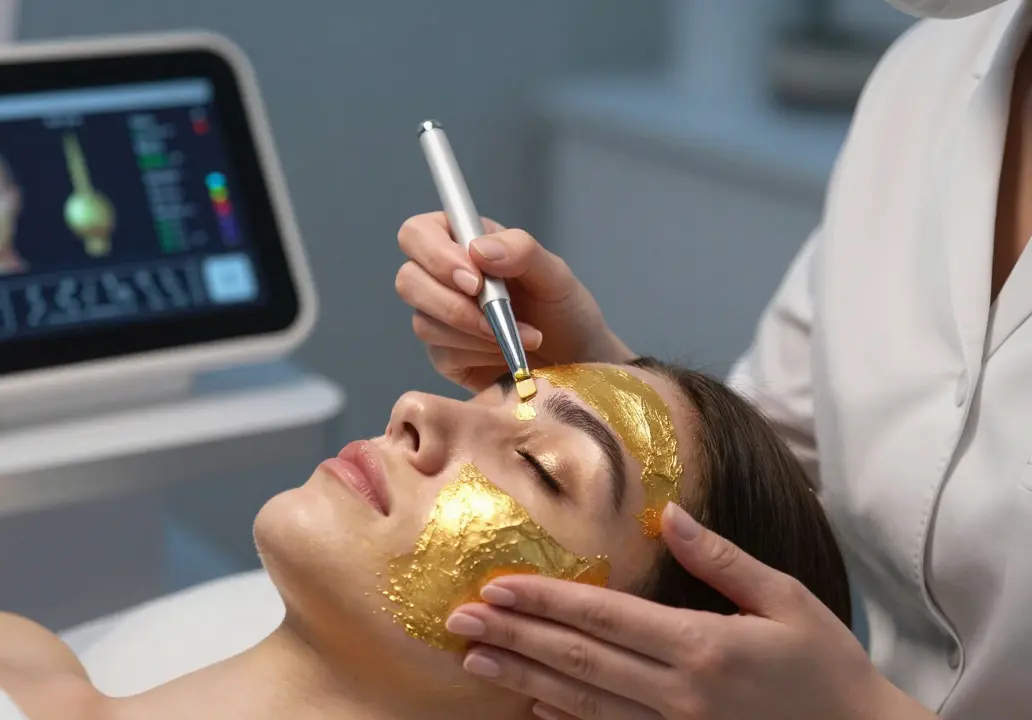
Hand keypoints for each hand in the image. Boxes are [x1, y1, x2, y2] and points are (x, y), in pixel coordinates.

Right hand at [395, 213, 628, 390]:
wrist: (577, 363)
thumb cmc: (566, 312)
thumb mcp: (556, 275)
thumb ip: (522, 251)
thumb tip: (478, 249)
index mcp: (464, 243)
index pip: (418, 234)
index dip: (434, 254)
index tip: (474, 280)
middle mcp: (443, 278)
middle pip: (407, 280)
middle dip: (450, 302)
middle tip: (494, 315)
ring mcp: (439, 318)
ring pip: (423, 322)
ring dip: (473, 331)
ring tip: (518, 336)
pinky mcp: (445, 354)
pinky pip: (441, 353)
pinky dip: (478, 352)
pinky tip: (507, 352)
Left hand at [445, 504, 939, 719]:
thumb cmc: (829, 668)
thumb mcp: (786, 600)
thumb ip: (721, 558)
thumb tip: (667, 513)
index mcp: (702, 646)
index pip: (604, 617)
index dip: (545, 602)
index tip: (496, 587)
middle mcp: (679, 694)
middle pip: (579, 660)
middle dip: (514, 637)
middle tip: (459, 621)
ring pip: (583, 702)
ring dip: (524, 679)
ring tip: (476, 659)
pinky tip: (530, 705)